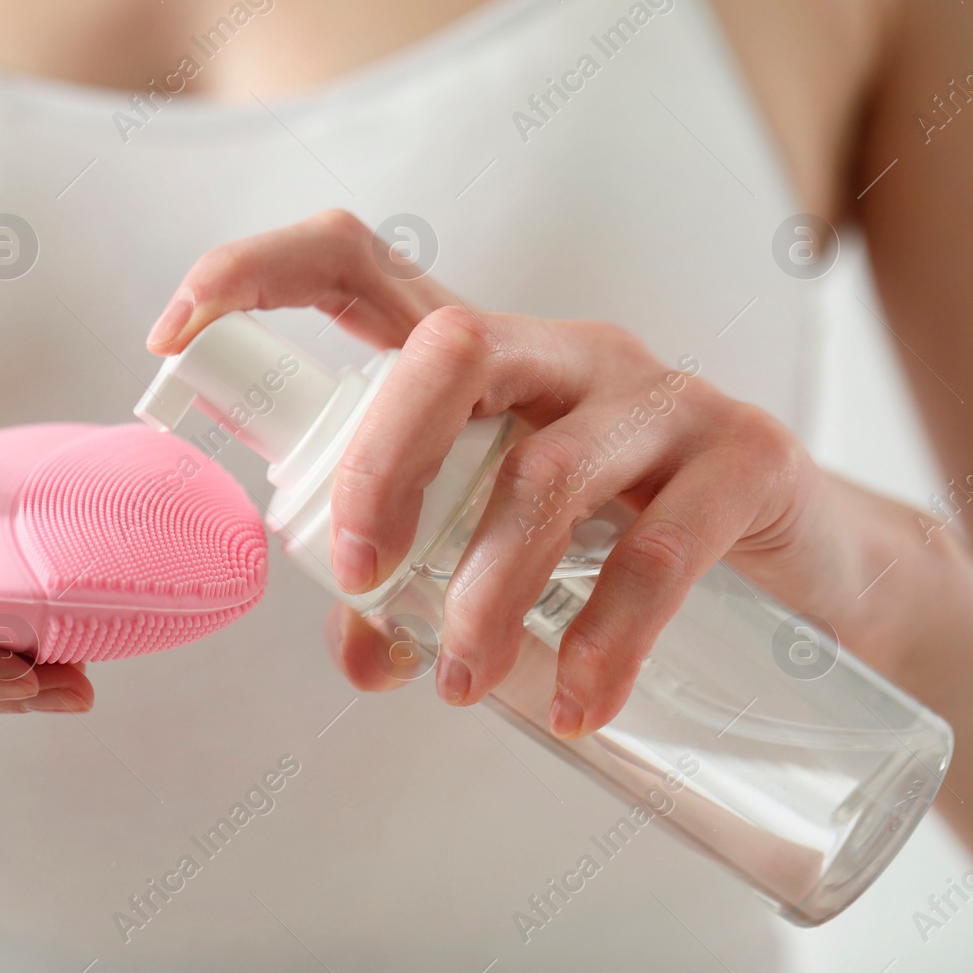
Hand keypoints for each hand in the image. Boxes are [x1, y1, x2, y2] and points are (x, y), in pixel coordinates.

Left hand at [148, 209, 878, 737]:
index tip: (171, 335)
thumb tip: (360, 653)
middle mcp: (561, 355)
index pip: (356, 265)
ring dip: (486, 593)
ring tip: (460, 684)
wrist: (801, 556)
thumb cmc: (616, 532)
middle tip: (361, 576)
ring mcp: (657, 396)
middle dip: (381, 466)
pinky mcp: (743, 455)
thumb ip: (416, 580)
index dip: (257, 272)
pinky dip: (602, 641)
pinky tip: (574, 706)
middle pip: (449, 351)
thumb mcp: (499, 540)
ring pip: (544, 472)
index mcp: (479, 360)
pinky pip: (657, 550)